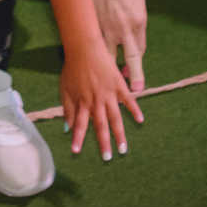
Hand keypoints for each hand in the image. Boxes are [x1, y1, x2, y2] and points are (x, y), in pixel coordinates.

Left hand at [59, 45, 141, 159]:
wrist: (85, 48)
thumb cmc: (73, 68)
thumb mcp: (65, 89)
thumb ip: (67, 108)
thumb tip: (66, 127)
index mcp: (82, 103)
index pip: (79, 125)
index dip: (77, 138)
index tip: (76, 152)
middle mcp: (96, 102)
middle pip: (100, 126)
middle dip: (104, 143)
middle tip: (107, 157)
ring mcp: (109, 94)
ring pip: (115, 118)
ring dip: (119, 134)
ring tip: (123, 149)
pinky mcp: (119, 85)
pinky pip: (128, 100)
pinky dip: (134, 110)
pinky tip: (140, 120)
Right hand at [83, 0, 149, 91]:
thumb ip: (137, 18)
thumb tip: (134, 32)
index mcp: (139, 21)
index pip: (139, 51)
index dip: (136, 64)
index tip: (134, 75)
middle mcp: (124, 28)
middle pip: (131, 59)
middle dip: (132, 77)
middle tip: (134, 91)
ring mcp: (106, 27)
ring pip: (109, 56)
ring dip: (110, 69)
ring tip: (108, 81)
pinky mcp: (91, 23)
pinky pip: (94, 43)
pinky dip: (93, 52)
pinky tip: (90, 58)